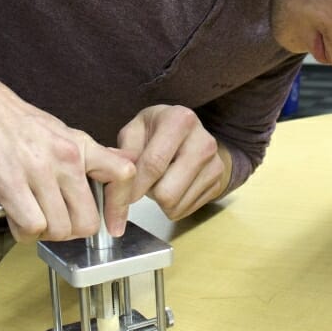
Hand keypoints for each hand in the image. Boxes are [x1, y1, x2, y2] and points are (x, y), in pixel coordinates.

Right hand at [0, 68, 134, 242]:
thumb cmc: (8, 117)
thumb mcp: (58, 130)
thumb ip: (87, 153)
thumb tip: (120, 163)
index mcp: (80, 144)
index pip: (124, 175)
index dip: (121, 207)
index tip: (113, 226)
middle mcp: (65, 157)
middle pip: (88, 220)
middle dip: (69, 232)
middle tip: (53, 222)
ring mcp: (38, 170)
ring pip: (59, 229)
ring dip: (43, 233)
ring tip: (29, 215)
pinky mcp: (9, 182)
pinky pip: (31, 227)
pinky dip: (22, 231)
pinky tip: (15, 216)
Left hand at [117, 105, 229, 219]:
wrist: (191, 134)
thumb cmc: (157, 131)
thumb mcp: (136, 130)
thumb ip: (125, 151)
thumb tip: (114, 170)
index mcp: (179, 120)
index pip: (154, 163)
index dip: (134, 186)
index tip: (122, 197)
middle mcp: (203, 140)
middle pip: (166, 192)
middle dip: (148, 194)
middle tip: (144, 183)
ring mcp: (215, 163)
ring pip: (176, 205)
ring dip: (160, 201)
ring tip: (159, 182)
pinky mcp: (218, 182)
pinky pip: (186, 210)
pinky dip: (173, 205)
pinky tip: (172, 187)